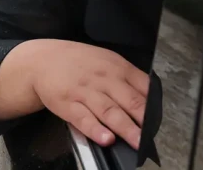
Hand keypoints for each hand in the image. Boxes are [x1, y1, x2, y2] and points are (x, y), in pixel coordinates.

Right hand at [30, 40, 149, 149]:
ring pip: (109, 111)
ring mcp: (84, 92)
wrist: (42, 59)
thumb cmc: (77, 63)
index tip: (160, 123)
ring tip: (136, 142)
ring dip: (125, 128)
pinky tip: (105, 138)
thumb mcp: (106, 61)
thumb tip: (151, 99)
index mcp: (116, 68)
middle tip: (154, 137)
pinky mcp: (67, 104)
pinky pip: (83, 118)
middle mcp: (103, 79)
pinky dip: (95, 129)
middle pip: (129, 101)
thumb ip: (129, 78)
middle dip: (144, 121)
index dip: (154, 107)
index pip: (143, 88)